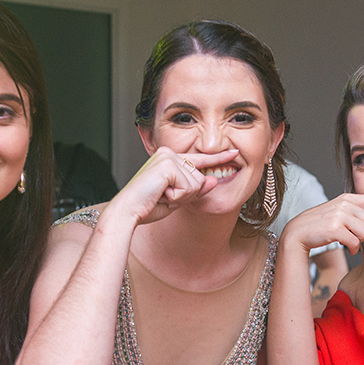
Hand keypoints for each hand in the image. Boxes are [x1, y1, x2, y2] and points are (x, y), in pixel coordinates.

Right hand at [112, 146, 237, 224]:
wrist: (128, 211)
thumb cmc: (148, 206)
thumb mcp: (178, 198)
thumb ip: (196, 189)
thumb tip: (214, 181)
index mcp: (169, 158)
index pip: (199, 160)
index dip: (219, 158)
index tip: (234, 153)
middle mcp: (169, 153)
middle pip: (200, 178)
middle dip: (187, 194)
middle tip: (165, 197)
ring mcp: (168, 157)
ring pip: (196, 183)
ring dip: (181, 196)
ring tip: (161, 196)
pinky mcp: (168, 165)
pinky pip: (189, 186)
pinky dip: (177, 196)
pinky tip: (161, 194)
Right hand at [283, 193, 363, 254]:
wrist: (298, 232)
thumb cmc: (322, 226)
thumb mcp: (344, 222)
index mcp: (349, 199)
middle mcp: (346, 204)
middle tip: (353, 236)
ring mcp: (340, 215)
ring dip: (358, 241)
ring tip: (346, 240)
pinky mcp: (335, 228)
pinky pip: (354, 241)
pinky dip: (351, 247)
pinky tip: (344, 247)